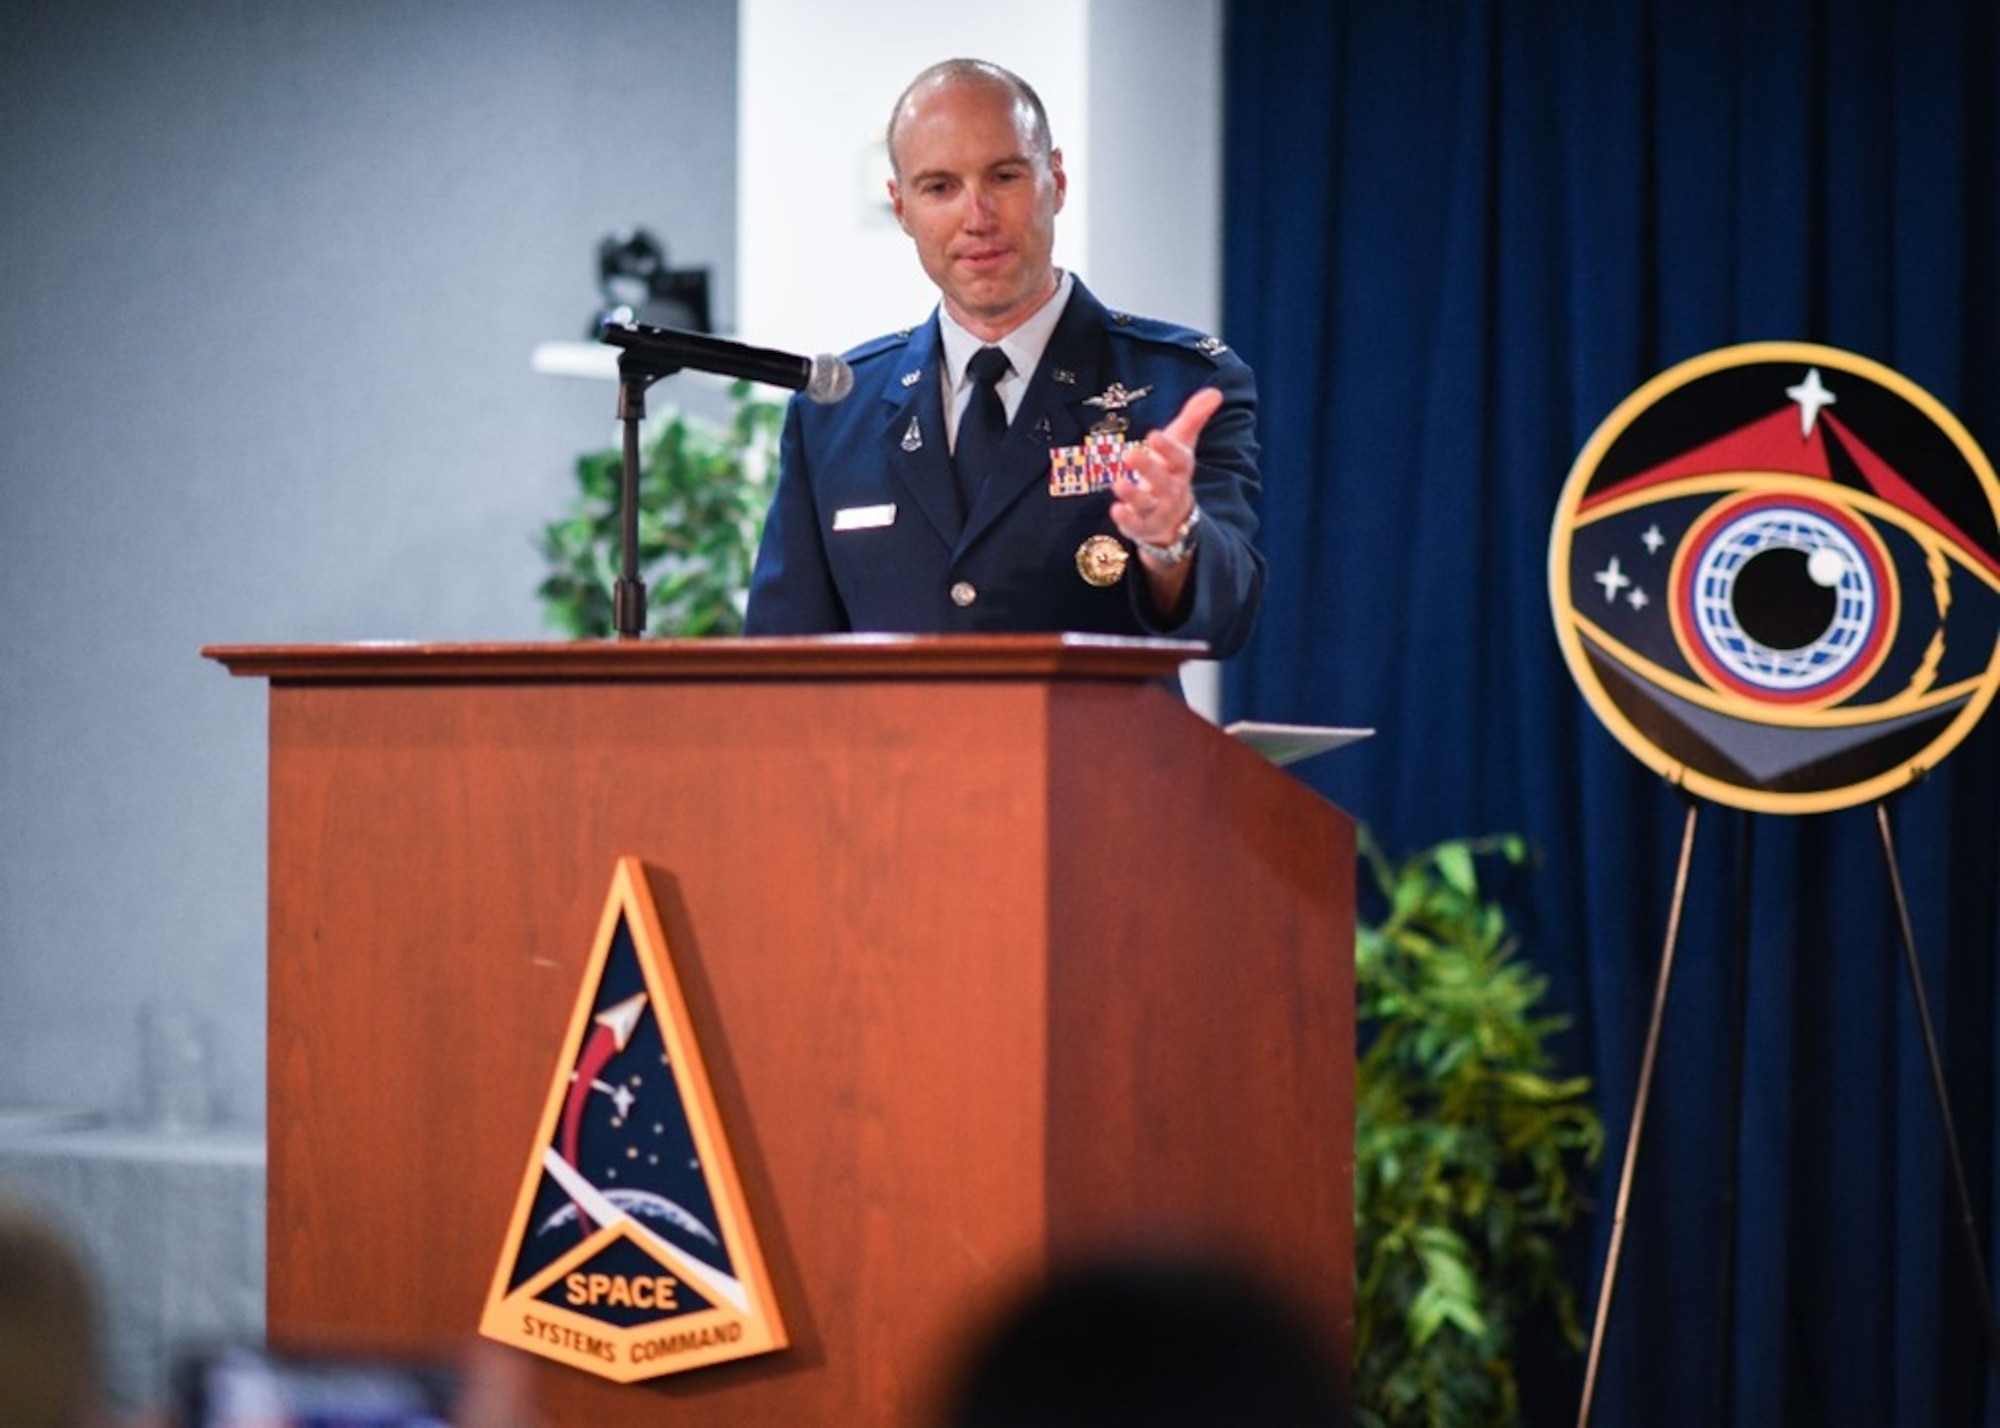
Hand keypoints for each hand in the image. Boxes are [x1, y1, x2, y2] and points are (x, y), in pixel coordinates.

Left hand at [1110, 385, 1221, 549]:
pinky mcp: (1141, 526)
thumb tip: (1215, 392)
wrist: (1175, 518)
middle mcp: (1171, 491)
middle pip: (1162, 481)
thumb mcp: (1183, 444)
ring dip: (1133, 495)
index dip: (1168, 448)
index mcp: (1180, 469)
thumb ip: (1194, 418)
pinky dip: (1126, 519)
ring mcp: (1156, 511)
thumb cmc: (1173, 471)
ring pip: (1146, 504)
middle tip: (1130, 454)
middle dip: (1148, 469)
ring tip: (1118, 483)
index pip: (1179, 458)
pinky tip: (1116, 509)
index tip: (1153, 435)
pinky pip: (1135, 525)